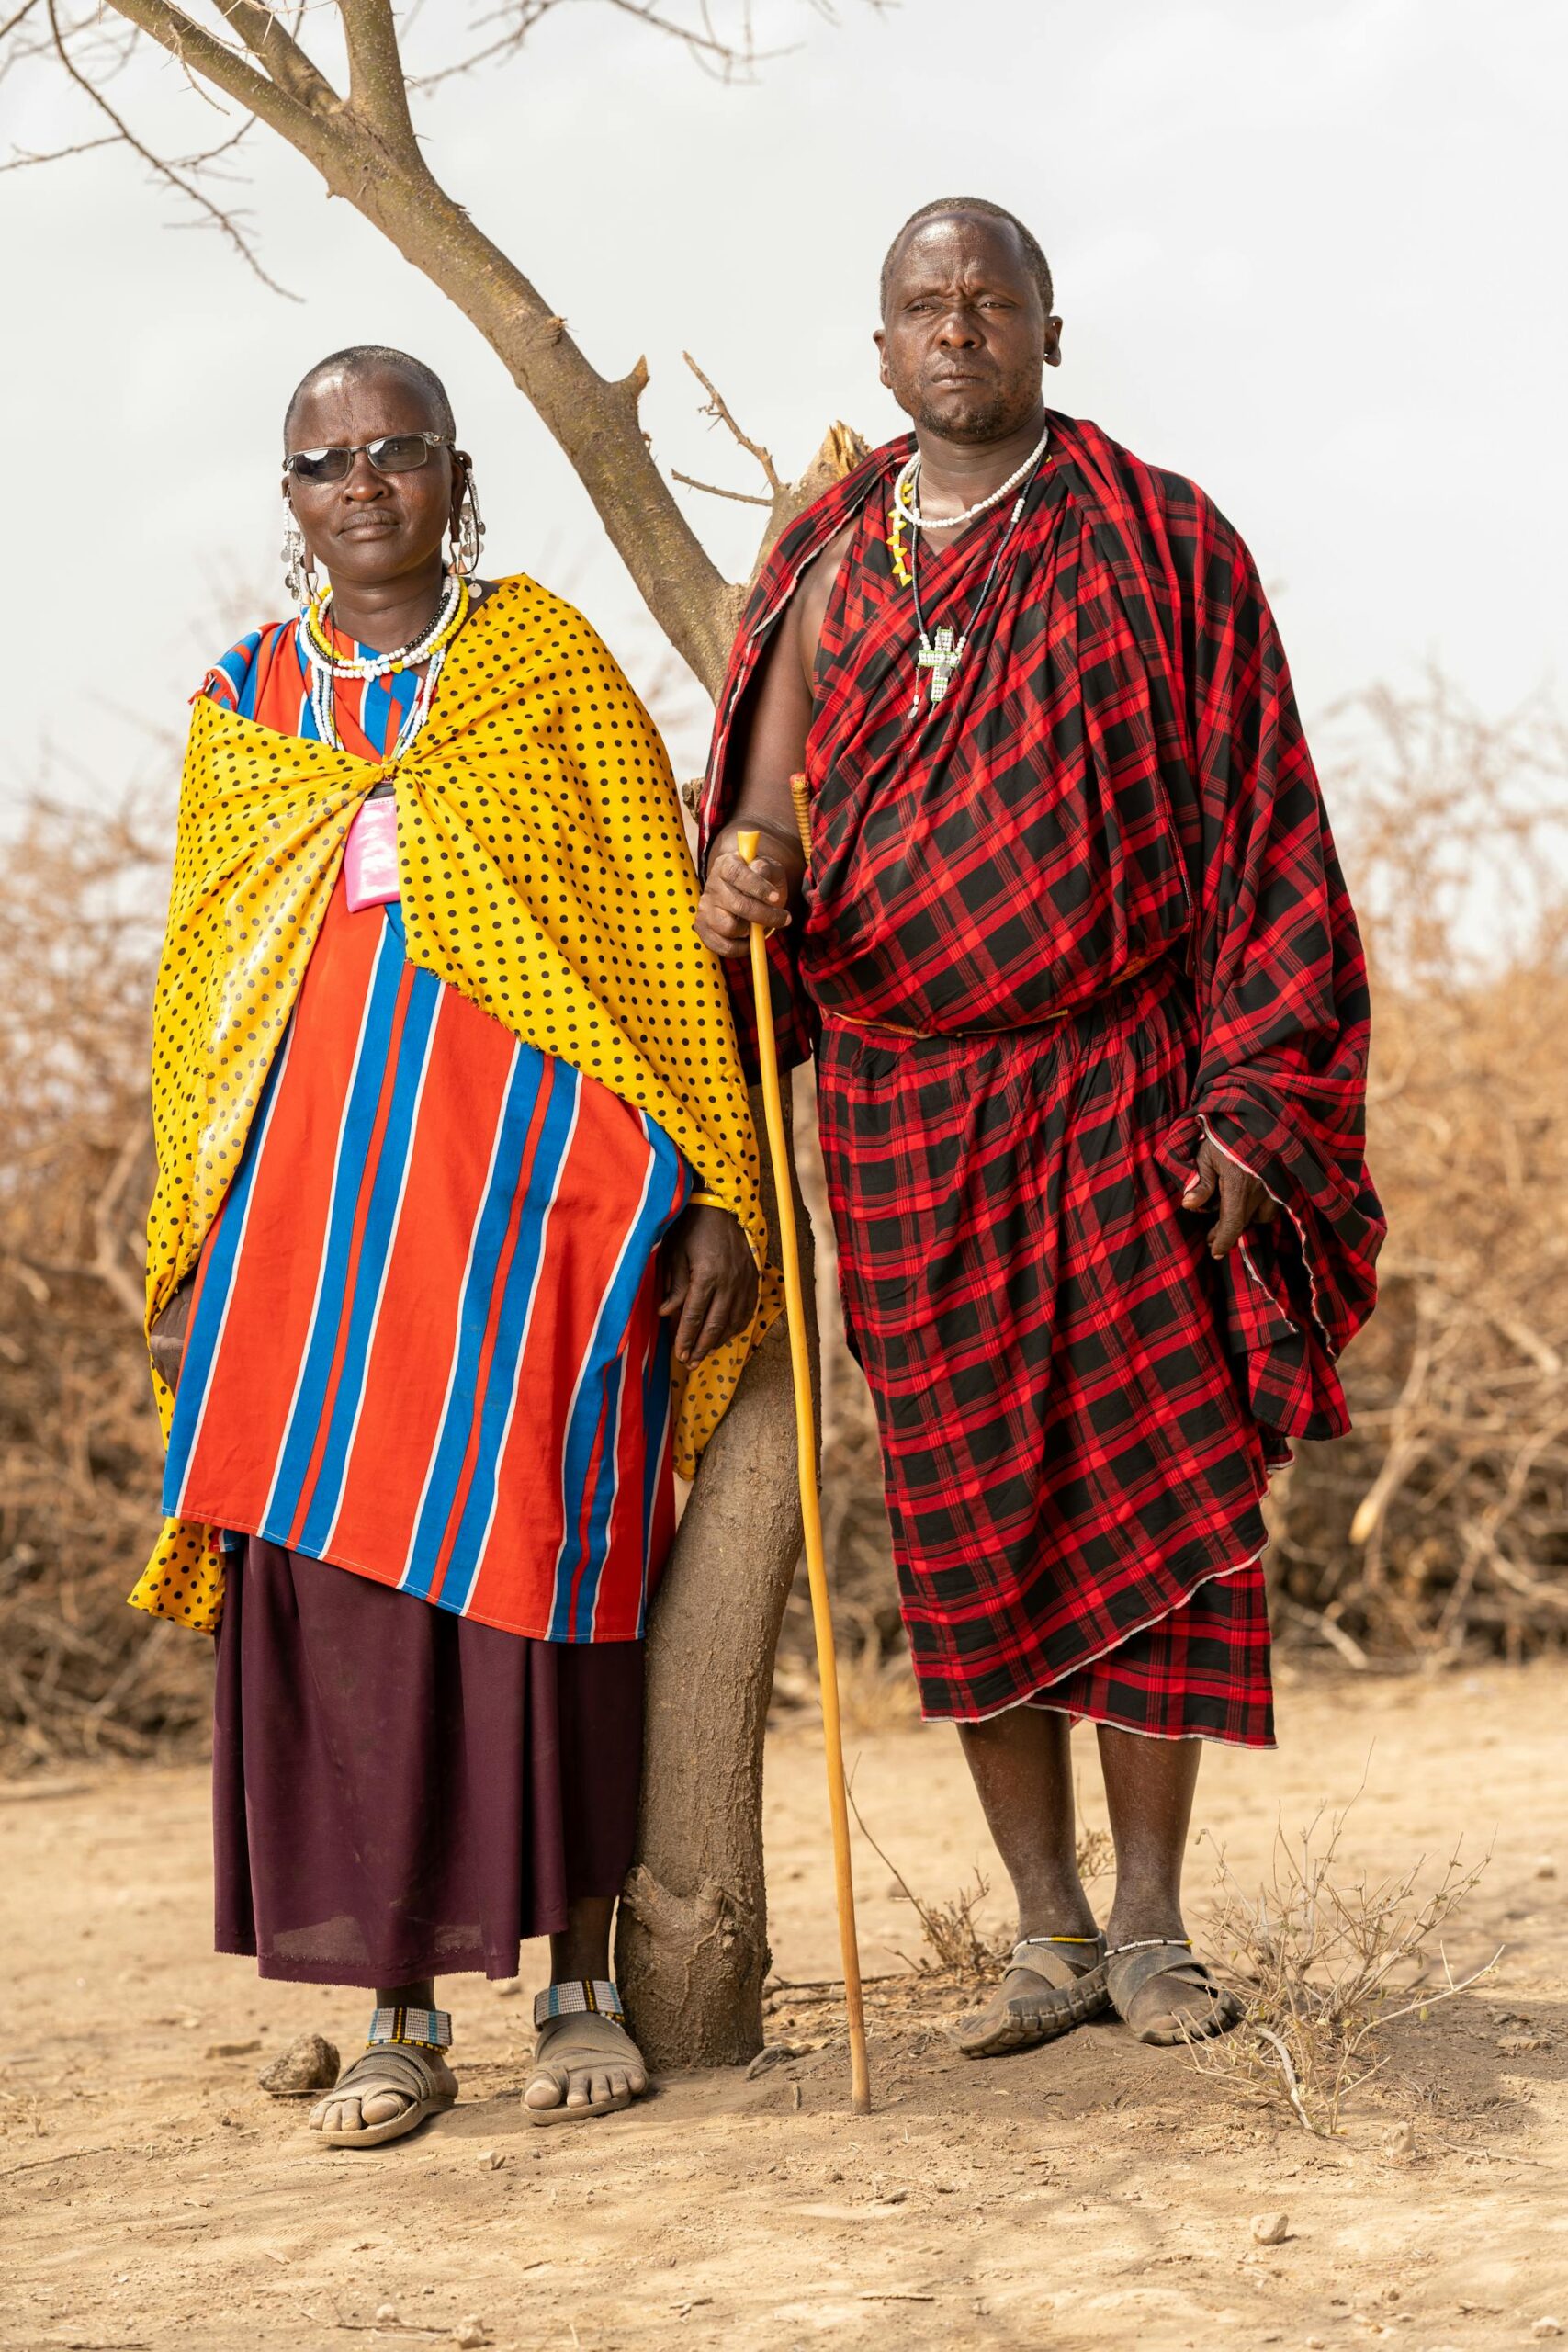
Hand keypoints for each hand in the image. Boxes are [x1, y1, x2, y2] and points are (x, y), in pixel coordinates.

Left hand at [660, 1203, 759, 1363]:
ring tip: (705, 1353)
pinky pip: (748, 1309)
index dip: (686, 1338)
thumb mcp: (675, 1253)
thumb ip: (674, 1285)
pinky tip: (727, 1334)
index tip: (678, 1354)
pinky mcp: (753, 1277)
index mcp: (707, 1276)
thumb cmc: (693, 1226)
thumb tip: (665, 1314)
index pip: (695, 1316)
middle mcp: (729, 1282)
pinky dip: (737, 1326)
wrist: (722, 1204)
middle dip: (701, 1347)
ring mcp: (744, 1281)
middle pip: (716, 1325)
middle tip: (690, 1363)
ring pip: (734, 1321)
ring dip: (719, 1341)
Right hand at [695, 843, 792, 960]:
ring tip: (759, 927)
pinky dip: (742, 948)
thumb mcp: (769, 870)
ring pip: (728, 928)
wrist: (746, 892)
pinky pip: (723, 946)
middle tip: (784, 918)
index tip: (776, 897)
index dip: (757, 886)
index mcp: (726, 865)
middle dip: (765, 915)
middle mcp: (712, 885)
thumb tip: (758, 871)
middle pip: (737, 904)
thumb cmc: (761, 880)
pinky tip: (750, 939)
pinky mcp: (703, 928)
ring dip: (750, 932)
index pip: (737, 874)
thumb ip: (766, 868)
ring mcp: (705, 908)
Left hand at [1182, 1135, 1277, 1257]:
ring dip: (1246, 1216)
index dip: (1223, 1242)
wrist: (1259, 1112)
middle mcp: (1263, 1191)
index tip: (1215, 1252)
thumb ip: (1200, 1182)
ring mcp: (1278, 1186)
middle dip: (1228, 1229)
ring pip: (1263, 1215)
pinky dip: (1261, 1205)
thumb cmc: (1228, 1131)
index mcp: (1240, 1187)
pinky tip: (1248, 1196)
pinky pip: (1276, 1203)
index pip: (1232, 1225)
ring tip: (1228, 1209)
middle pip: (1246, 1222)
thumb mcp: (1207, 1154)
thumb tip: (1189, 1206)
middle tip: (1212, 1234)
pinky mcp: (1288, 1179)